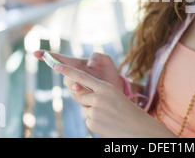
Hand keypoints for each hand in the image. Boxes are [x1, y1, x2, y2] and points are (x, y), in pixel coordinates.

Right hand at [34, 51, 123, 92]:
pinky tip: (92, 96)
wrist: (117, 88)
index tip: (35, 53)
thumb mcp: (106, 60)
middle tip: (76, 82)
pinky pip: (79, 98)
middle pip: (65, 77)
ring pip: (71, 89)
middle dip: (68, 79)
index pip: (60, 60)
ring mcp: (78, 88)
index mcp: (77, 65)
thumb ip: (98, 57)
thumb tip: (90, 64)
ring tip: (84, 88)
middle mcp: (74, 76)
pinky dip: (84, 97)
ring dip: (76, 89)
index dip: (47, 56)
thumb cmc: (109, 71)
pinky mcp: (83, 98)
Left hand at [54, 63, 175, 137]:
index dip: (67, 70)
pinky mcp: (92, 123)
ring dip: (94, 112)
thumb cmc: (128, 111)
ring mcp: (94, 111)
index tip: (55, 65)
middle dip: (86, 98)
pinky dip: (96, 121)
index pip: (82, 76)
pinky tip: (107, 124)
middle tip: (103, 104)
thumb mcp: (115, 95)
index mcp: (105, 87)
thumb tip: (81, 94)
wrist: (139, 130)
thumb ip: (98, 92)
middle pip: (80, 94)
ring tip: (110, 117)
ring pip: (85, 109)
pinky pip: (88, 119)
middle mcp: (98, 98)